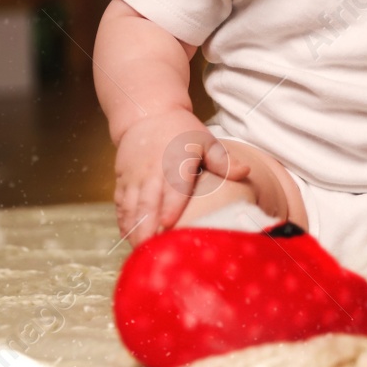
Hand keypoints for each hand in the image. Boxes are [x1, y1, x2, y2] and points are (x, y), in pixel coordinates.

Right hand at [113, 116, 252, 246]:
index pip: (173, 188)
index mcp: (176, 163)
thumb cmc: (182, 131)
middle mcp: (153, 171)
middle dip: (148, 228)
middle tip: (152, 252)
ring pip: (132, 207)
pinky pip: (120, 204)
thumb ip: (224, 161)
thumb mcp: (206, 141)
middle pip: (148, 203)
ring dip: (135, 229)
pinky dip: (123, 221)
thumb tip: (246, 173)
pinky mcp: (122, 180)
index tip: (169, 225)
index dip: (170, 206)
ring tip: (141, 252)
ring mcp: (135, 177)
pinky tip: (128, 237)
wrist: (148, 114)